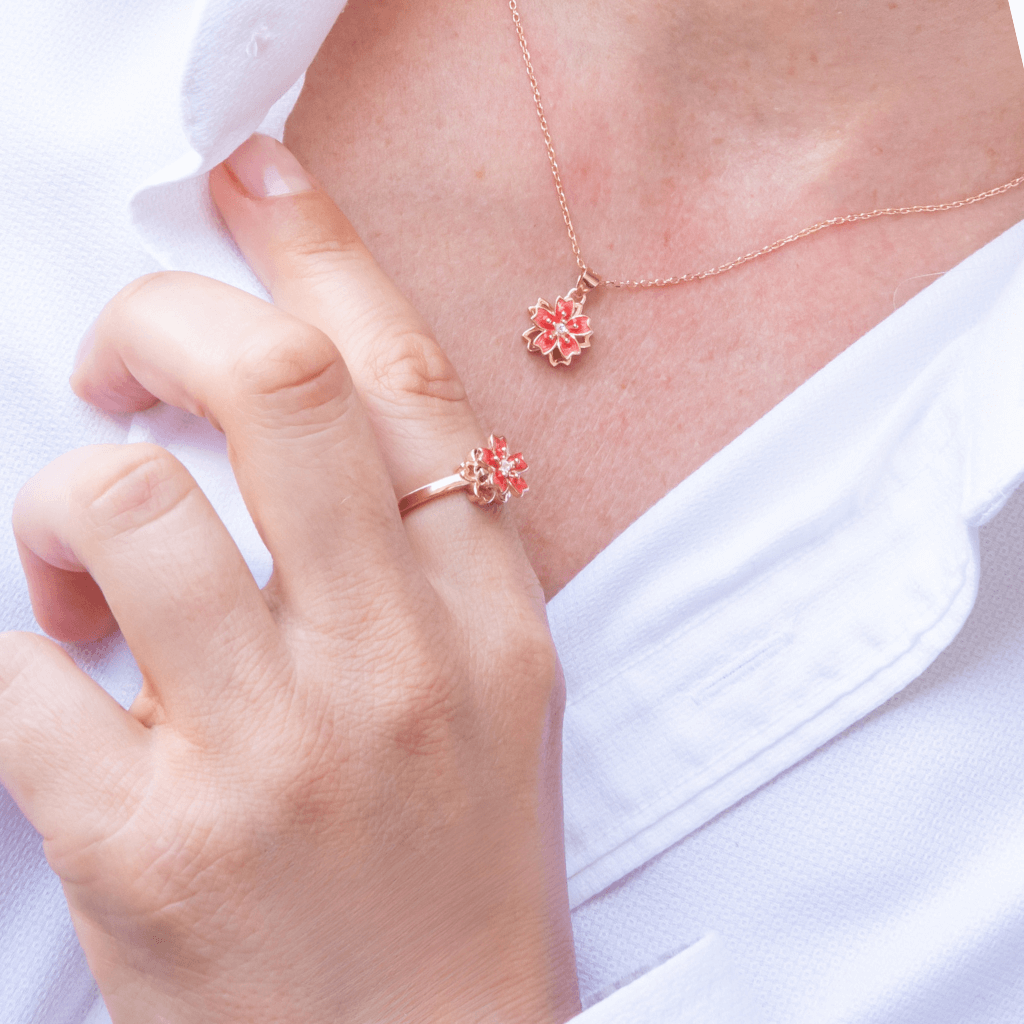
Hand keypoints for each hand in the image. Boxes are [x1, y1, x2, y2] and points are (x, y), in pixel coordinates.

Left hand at [0, 134, 579, 1023]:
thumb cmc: (453, 866)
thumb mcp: (488, 687)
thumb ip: (413, 544)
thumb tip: (286, 401)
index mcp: (490, 620)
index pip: (407, 385)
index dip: (323, 253)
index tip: (254, 181)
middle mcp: (394, 669)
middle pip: (274, 388)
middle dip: (166, 320)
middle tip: (124, 356)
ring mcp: (271, 758)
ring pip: (120, 503)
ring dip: (66, 492)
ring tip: (84, 554)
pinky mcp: (145, 850)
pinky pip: (17, 663)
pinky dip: (12, 619)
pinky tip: (51, 649)